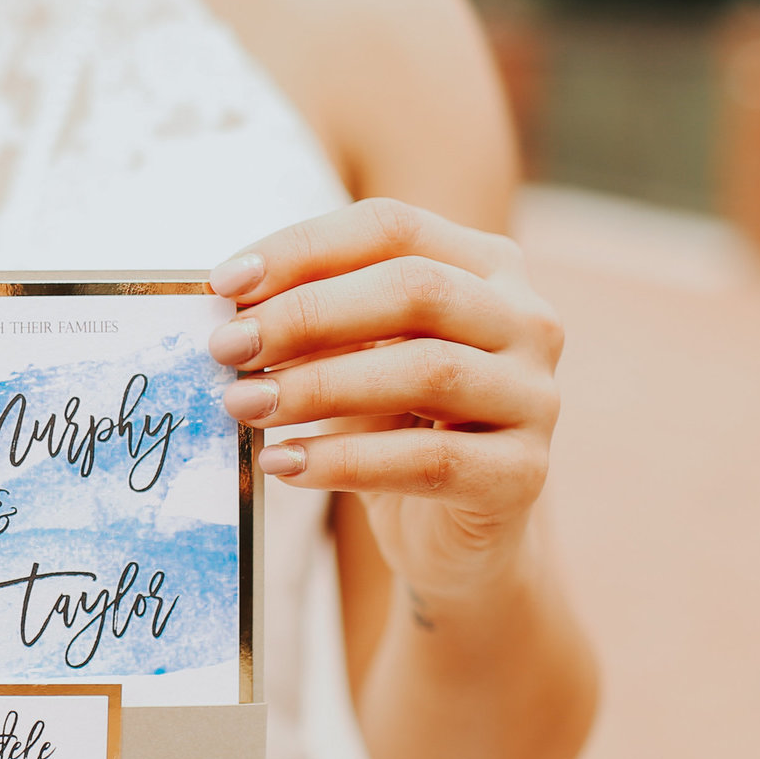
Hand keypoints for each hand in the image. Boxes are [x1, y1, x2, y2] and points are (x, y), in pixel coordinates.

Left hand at [207, 198, 562, 598]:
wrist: (452, 532)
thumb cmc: (394, 425)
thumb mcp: (356, 358)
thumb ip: (314, 324)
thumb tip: (229, 310)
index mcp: (486, 265)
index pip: (392, 226)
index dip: (304, 248)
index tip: (224, 284)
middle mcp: (526, 320)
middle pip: (415, 289)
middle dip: (307, 315)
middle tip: (228, 348)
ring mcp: (535, 396)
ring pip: (428, 371)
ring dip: (319, 386)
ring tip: (245, 405)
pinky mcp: (523, 474)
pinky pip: (429, 459)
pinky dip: (344, 461)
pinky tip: (283, 464)